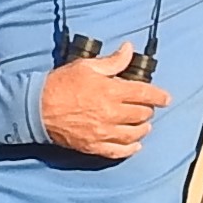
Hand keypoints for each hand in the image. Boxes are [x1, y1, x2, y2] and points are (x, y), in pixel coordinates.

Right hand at [39, 42, 169, 159]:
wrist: (36, 107)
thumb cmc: (60, 84)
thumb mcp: (86, 66)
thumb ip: (112, 61)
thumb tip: (129, 50)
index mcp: (111, 91)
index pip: (145, 95)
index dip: (159, 96)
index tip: (166, 98)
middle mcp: (111, 113)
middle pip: (141, 115)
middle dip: (148, 110)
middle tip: (146, 107)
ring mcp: (103, 132)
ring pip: (134, 134)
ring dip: (142, 129)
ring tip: (143, 125)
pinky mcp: (93, 146)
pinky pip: (118, 152)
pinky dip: (130, 149)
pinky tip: (135, 146)